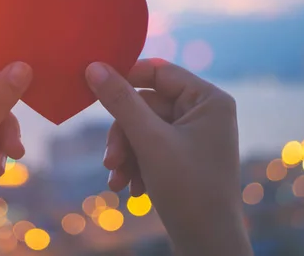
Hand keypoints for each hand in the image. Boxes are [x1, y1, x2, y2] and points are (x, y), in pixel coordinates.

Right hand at [85, 59, 251, 255]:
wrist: (207, 247)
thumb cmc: (187, 189)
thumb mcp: (149, 141)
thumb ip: (121, 101)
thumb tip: (94, 66)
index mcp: (208, 99)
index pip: (159, 72)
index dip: (126, 77)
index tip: (95, 86)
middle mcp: (204, 112)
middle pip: (147, 105)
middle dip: (124, 135)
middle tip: (109, 161)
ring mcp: (194, 135)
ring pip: (144, 128)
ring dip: (126, 153)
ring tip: (116, 180)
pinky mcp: (184, 156)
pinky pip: (150, 147)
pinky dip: (136, 165)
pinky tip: (130, 189)